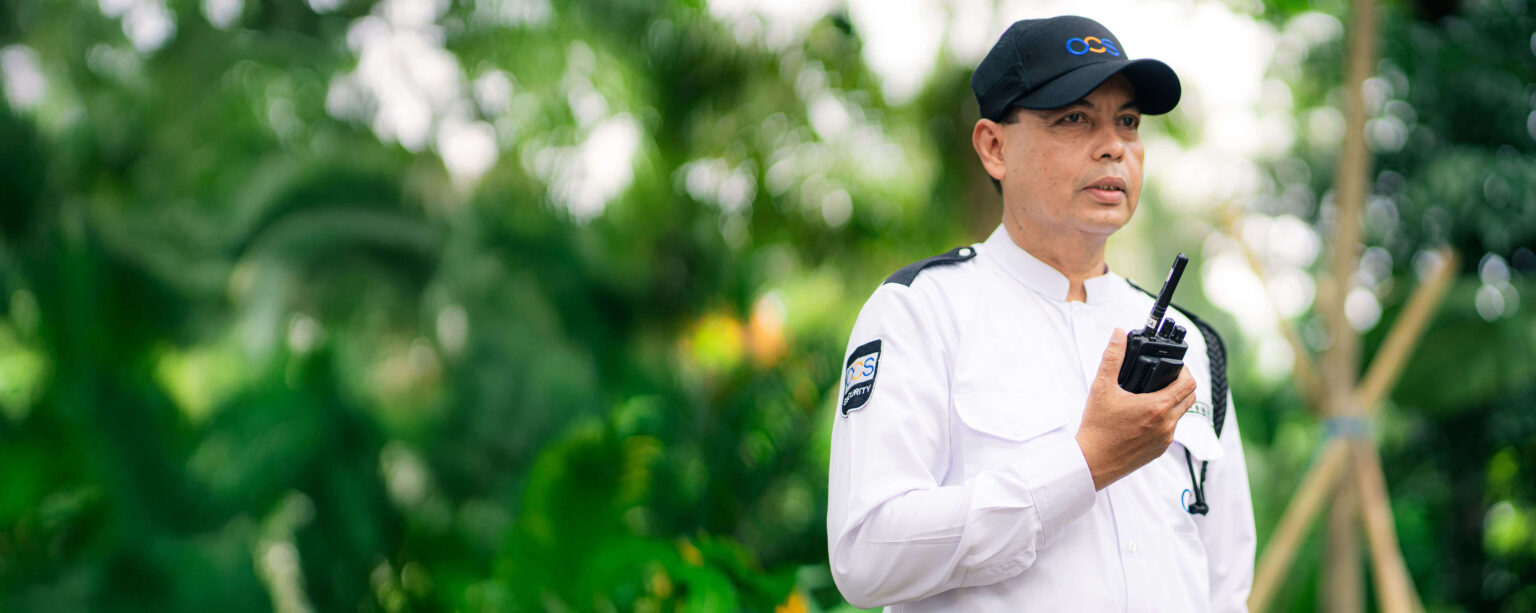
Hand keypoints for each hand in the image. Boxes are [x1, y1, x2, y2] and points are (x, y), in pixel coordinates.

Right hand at [1075, 328, 1197, 489]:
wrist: (1092, 462)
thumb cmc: (1097, 427)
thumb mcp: (1101, 387)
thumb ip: (1113, 357)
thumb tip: (1118, 334)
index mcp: (1157, 406)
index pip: (1189, 383)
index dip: (1185, 370)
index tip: (1173, 366)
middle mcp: (1167, 424)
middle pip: (1190, 397)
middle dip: (1181, 385)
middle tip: (1164, 378)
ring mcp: (1165, 439)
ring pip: (1180, 414)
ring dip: (1173, 402)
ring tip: (1152, 396)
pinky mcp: (1159, 451)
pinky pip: (1170, 430)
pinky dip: (1164, 420)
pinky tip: (1144, 417)